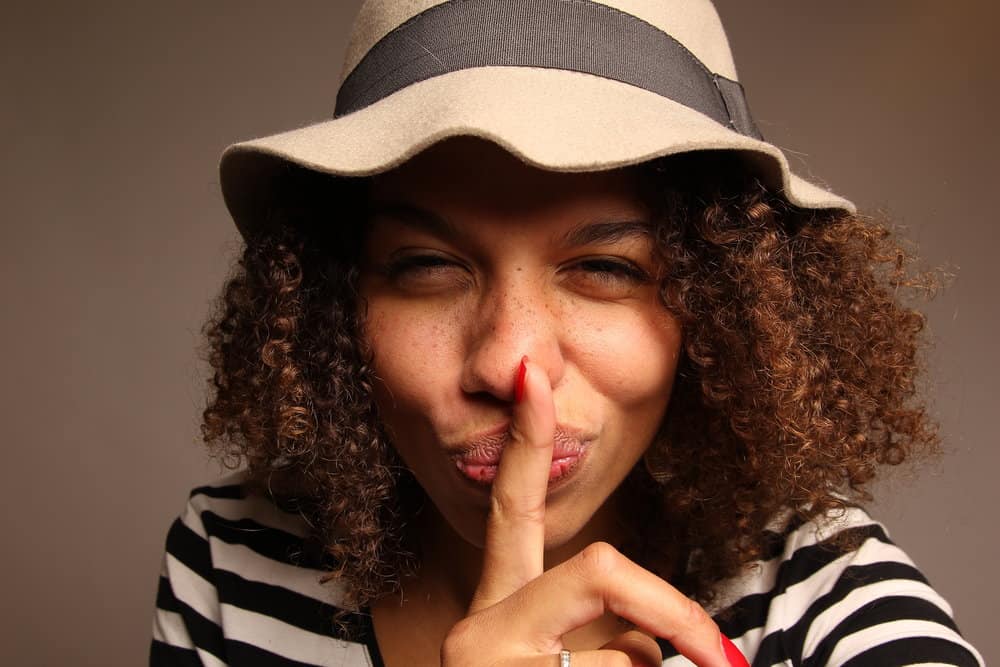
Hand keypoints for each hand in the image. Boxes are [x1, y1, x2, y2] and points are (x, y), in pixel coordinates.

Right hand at [440, 358, 740, 666]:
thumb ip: (596, 630)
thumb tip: (658, 640)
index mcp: (496, 609)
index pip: (512, 508)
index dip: (527, 441)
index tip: (531, 374)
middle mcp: (480, 628)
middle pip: (600, 569)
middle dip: (672, 608)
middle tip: (720, 652)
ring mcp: (490, 660)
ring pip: (630, 650)